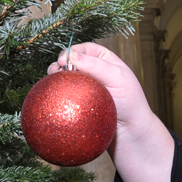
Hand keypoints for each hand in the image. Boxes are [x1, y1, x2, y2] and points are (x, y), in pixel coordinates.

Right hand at [48, 42, 173, 181]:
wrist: (130, 132)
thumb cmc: (130, 102)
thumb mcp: (117, 78)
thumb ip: (96, 65)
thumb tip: (70, 55)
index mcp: (104, 60)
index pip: (85, 49)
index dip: (72, 50)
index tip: (64, 59)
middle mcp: (93, 71)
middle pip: (71, 61)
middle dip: (60, 62)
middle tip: (55, 70)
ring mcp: (84, 87)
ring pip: (65, 77)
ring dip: (55, 76)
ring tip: (51, 79)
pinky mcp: (77, 103)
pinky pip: (64, 95)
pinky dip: (56, 92)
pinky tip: (51, 94)